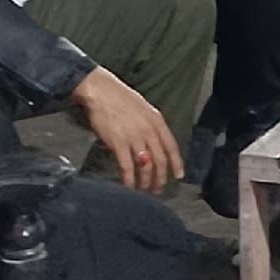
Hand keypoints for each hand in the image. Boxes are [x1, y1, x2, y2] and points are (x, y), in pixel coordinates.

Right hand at [74, 66, 182, 191]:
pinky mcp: (118, 143)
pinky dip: (129, 180)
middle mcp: (148, 130)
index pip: (171, 146)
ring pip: (146, 166)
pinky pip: (127, 167)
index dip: (176, 163)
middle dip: (160, 178)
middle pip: (160, 160)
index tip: (178, 175)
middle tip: (158, 189)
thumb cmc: (119, 98)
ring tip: (143, 189)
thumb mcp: (143, 109)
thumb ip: (150, 126)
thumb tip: (152, 144)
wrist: (100, 91)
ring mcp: (134, 137)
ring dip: (146, 181)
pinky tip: (129, 186)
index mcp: (156, 120)